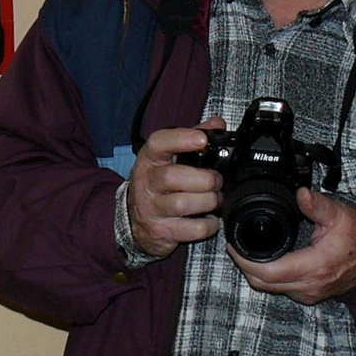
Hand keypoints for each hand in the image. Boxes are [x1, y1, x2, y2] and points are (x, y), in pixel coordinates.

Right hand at [127, 117, 225, 257]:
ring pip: (182, 204)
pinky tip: (209, 219)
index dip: (181, 138)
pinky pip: (191, 229)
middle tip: (216, 180)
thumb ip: (196, 137)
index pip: (159, 143)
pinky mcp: (160, 231)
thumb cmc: (161, 183)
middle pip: (173, 177)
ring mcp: (151, 209)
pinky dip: (208, 225)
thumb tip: (218, 124)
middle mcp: (147, 183)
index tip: (202, 139)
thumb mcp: (171, 157)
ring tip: (215, 199)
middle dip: (204, 179)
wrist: (137, 220)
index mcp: (150, 159)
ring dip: (208, 201)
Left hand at [229, 188, 355, 304]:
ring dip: (255, 272)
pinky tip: (264, 260)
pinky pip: (280, 289)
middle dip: (244, 265)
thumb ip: (317, 205)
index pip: (268, 272)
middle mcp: (308, 286)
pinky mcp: (308, 295)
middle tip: (235, 245)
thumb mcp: (339, 215)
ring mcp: (308, 294)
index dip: (245, 259)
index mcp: (314, 266)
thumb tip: (301, 193)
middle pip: (262, 283)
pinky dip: (268, 277)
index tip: (233, 244)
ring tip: (245, 250)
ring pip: (269, 288)